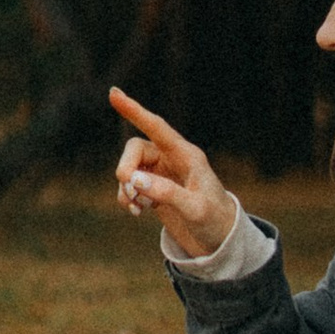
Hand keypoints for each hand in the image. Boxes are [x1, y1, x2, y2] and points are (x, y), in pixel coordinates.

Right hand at [110, 88, 239, 262]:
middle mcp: (171, 159)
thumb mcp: (195, 208)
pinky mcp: (154, 190)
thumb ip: (166, 193)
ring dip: (126, 188)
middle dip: (125, 168)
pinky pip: (130, 186)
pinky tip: (136, 212)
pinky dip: (127, 198)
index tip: (113, 93)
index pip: (156, 127)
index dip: (134, 110)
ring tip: (136, 209)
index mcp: (186, 155)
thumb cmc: (215, 220)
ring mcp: (161, 174)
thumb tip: (135, 180)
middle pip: (135, 150)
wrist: (221, 240)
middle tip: (129, 190)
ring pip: (130, 169)